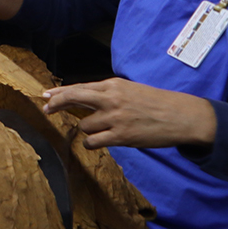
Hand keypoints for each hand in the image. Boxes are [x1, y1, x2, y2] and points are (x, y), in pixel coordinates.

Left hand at [43, 78, 217, 149]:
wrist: (181, 116)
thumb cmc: (156, 103)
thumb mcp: (130, 90)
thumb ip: (107, 93)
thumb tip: (80, 98)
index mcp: (114, 85)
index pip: (80, 87)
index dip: (60, 93)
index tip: (46, 96)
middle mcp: (112, 98)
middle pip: (74, 97)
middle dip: (56, 103)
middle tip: (46, 109)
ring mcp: (115, 117)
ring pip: (84, 125)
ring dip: (90, 130)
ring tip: (108, 129)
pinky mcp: (121, 135)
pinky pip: (93, 141)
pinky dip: (92, 143)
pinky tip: (101, 141)